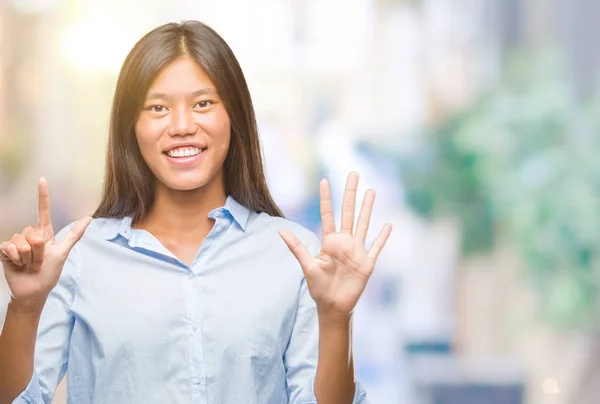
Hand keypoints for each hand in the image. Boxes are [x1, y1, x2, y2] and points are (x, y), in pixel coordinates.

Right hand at [0, 177, 90, 304]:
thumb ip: (74, 235)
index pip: (42, 211)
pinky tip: (18, 265)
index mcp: (44, 233)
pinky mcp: (5, 250)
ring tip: (30, 264)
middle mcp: (30, 235)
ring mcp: (16, 242)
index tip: (42, 179)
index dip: (42, 195)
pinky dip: (16, 259)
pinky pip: (9, 247)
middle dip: (38, 250)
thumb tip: (89, 218)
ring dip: (28, 257)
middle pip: (32, 232)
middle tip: (39, 261)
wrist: (33, 290)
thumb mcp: (63, 252)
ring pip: (22, 241)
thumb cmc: (50, 273)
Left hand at [280, 172, 391, 320]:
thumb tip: (280, 230)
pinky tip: (388, 225)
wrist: (334, 306)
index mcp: (329, 241)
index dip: (327, 198)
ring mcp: (357, 251)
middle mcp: (344, 242)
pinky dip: (383, 237)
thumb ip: (297, 248)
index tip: (324, 180)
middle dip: (351, 193)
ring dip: (368, 208)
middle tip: (354, 173)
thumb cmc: (319, 287)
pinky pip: (376, 247)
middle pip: (349, 212)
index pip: (328, 214)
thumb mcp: (307, 266)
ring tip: (371, 191)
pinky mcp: (367, 262)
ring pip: (364, 224)